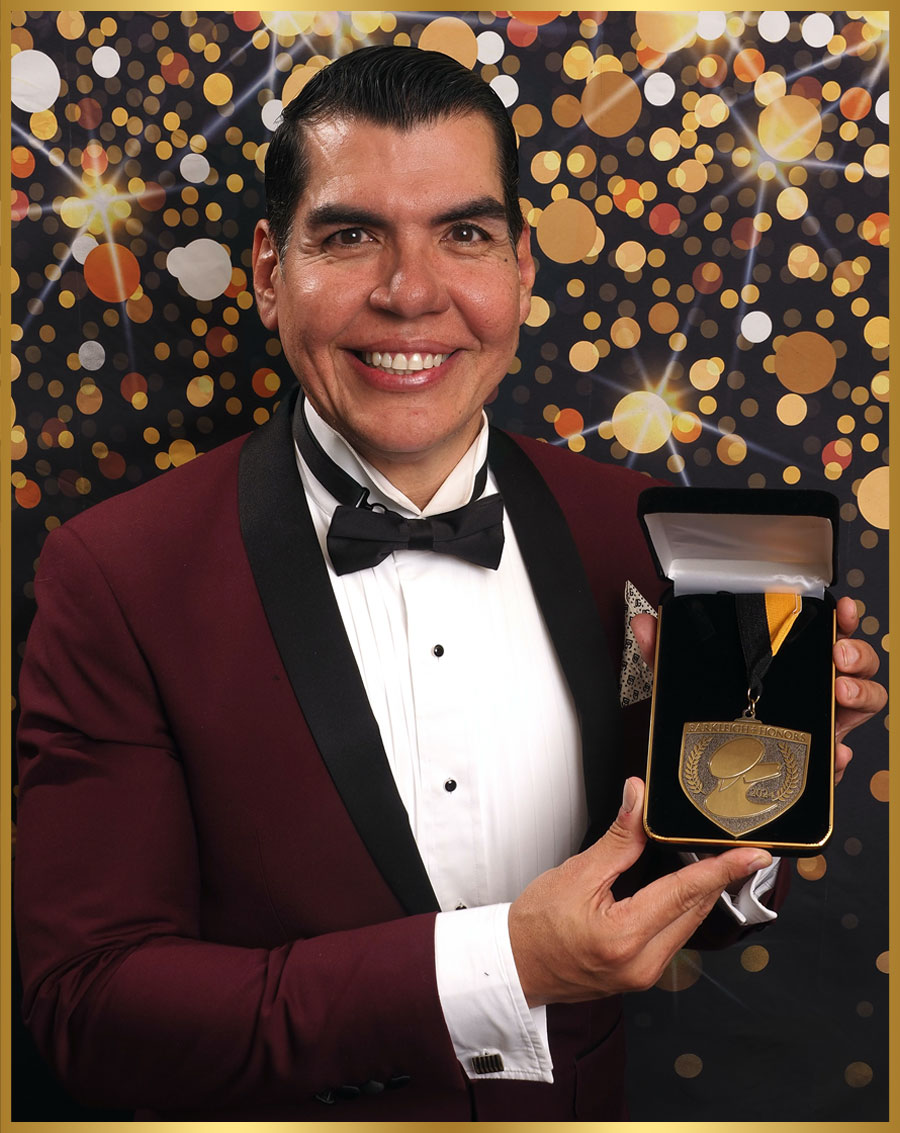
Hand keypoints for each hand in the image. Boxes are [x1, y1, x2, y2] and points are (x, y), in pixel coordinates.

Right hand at [507, 778, 770, 1006]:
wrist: (515, 965)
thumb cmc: (536, 926)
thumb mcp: (576, 874)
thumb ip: (618, 838)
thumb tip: (638, 800)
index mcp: (624, 937)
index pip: (686, 892)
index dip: (723, 869)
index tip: (753, 855)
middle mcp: (641, 963)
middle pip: (695, 909)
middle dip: (718, 876)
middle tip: (738, 846)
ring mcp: (644, 974)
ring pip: (689, 924)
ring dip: (700, 891)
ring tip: (712, 859)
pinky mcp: (642, 975)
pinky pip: (674, 936)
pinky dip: (682, 908)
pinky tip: (680, 887)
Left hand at [631, 600, 887, 784]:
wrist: (716, 782)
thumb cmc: (713, 721)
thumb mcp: (685, 685)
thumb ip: (665, 655)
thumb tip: (644, 624)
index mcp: (790, 665)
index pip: (825, 633)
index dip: (840, 618)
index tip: (839, 606)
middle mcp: (814, 690)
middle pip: (857, 662)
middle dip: (857, 652)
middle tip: (837, 655)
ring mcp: (822, 724)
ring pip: (865, 700)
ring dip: (860, 691)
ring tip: (838, 691)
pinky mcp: (819, 762)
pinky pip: (842, 757)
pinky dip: (841, 755)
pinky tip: (833, 752)